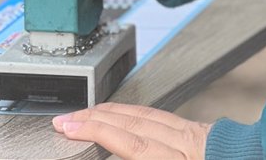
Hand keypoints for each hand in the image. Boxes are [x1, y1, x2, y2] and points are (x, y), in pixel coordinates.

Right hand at [53, 103, 211, 159]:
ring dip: (110, 113)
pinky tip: (122, 115)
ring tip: (85, 113)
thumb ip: (149, 152)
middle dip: (94, 119)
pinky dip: (134, 113)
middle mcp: (188, 144)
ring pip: (145, 116)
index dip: (98, 133)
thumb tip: (124, 148)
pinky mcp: (200, 131)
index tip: (70, 128)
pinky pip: (160, 116)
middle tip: (65, 119)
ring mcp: (194, 134)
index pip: (133, 144)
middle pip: (133, 125)